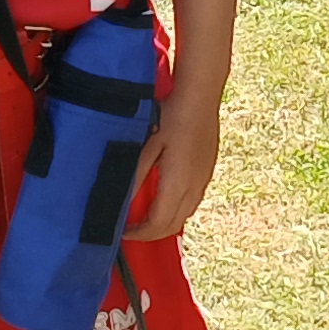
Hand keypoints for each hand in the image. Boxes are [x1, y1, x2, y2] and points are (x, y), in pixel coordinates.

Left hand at [123, 101, 220, 241]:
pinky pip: (192, 200)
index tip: (123, 232)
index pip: (158, 224)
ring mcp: (203, 178)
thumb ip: (134, 176)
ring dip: (165, 222)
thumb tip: (121, 202)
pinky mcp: (207, 170)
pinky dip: (176, 208)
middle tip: (131, 228)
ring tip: (145, 216)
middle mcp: (194, 186)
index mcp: (178, 183)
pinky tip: (164, 196)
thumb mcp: (145, 145)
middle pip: (173, 226)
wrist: (200, 95)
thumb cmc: (170, 115)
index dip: (139, 234)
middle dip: (151, 233)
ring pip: (185, 214)